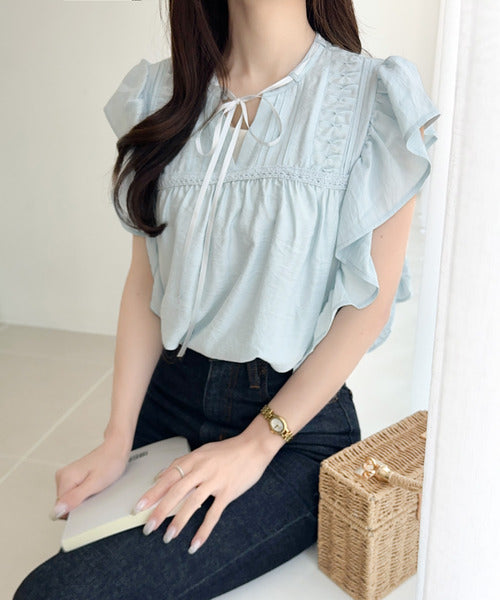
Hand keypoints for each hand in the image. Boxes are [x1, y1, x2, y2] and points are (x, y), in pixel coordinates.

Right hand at [49, 438, 130, 520]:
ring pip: (69, 498)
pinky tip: (93, 485)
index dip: (75, 510)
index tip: (88, 501)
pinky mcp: (72, 475)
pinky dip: (84, 492)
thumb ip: (75, 498)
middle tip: (94, 492)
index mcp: (65, 478)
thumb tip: (58, 510)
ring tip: (95, 486)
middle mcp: (62, 475)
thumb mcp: (95, 484)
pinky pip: (74, 492)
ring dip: (82, 497)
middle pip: (64, 503)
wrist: (116, 448)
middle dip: (79, 503)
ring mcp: (66, 475)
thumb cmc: (110, 462)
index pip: (60, 508)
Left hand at [132, 433, 271, 552]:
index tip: (139, 507)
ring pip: (192, 503)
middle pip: (176, 491)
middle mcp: (202, 469)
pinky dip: (204, 530)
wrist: (253, 447)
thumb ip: (182, 463)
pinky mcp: (228, 492)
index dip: (153, 493)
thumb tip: (160, 475)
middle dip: (160, 510)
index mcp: (194, 459)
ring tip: (167, 537)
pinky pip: (214, 514)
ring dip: (178, 521)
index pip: (168, 477)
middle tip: (147, 527)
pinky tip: (195, 543)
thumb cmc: (227, 450)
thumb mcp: (202, 451)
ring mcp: (215, 481)